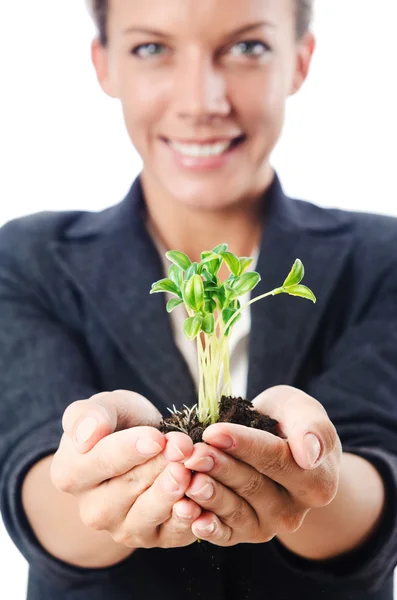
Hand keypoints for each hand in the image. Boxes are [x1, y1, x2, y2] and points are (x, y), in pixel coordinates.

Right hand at [51, 390, 200, 548]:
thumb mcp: (105, 406)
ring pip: (148, 514)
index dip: (130, 450)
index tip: (156, 439)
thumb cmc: (120, 423)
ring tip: (188, 471)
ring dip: (172, 492)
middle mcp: (92, 509)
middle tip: (184, 446)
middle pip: (128, 488)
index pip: (100, 462)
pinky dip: (187, 520)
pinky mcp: (154, 538)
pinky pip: (171, 533)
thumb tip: (88, 434)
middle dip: (160, 465)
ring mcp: (122, 528)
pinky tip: (198, 504)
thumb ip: (90, 415)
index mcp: (70, 474)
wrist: (145, 444)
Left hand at [179, 385, 340, 544]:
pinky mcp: (244, 534)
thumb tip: (309, 454)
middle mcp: (295, 511)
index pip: (277, 460)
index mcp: (317, 481)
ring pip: (236, 511)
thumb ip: (311, 427)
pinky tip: (185, 511)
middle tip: (192, 453)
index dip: (244, 445)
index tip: (213, 431)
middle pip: (254, 487)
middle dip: (220, 468)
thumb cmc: (289, 421)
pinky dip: (204, 524)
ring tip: (186, 478)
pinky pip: (224, 533)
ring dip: (209, 495)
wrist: (275, 442)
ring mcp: (269, 526)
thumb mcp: (302, 410)